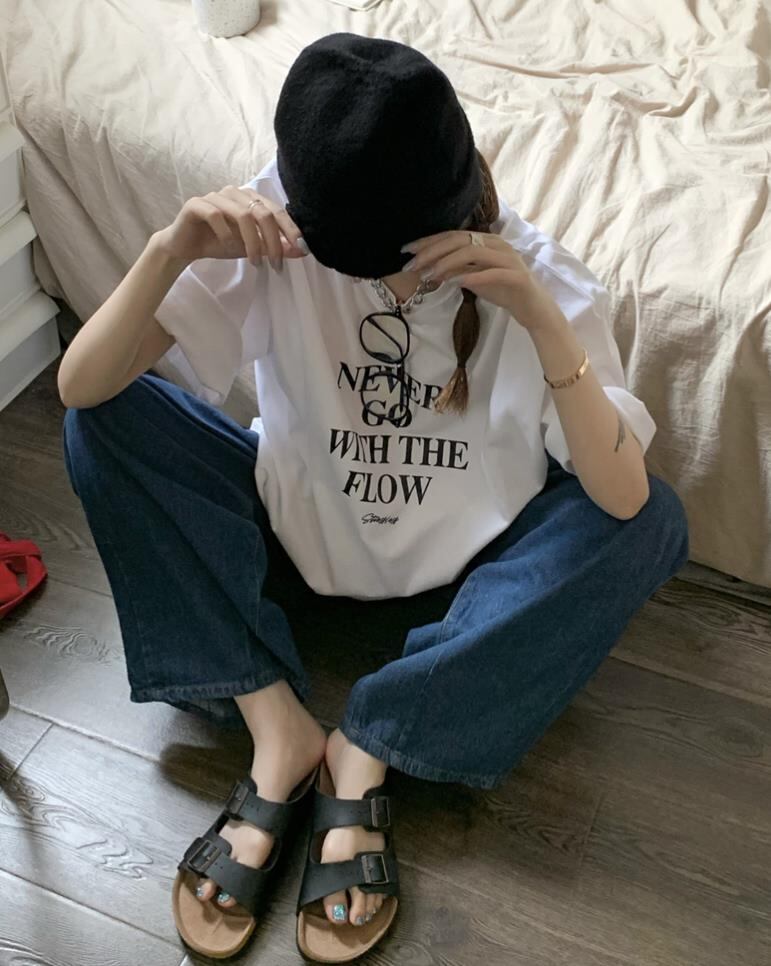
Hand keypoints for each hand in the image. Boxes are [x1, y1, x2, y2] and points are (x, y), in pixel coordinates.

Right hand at [155, 185, 307, 268]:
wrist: (186, 247)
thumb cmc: (220, 243)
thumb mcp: (253, 248)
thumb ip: (274, 247)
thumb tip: (301, 252)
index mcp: (250, 198)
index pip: (276, 210)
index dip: (290, 229)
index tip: (300, 250)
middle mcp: (235, 193)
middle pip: (263, 213)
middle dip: (274, 241)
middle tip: (277, 265)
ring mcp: (215, 196)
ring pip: (243, 215)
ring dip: (253, 242)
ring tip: (256, 263)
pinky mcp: (196, 204)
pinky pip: (216, 216)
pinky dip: (226, 234)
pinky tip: (228, 248)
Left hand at [401, 230, 561, 331]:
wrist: (534, 309)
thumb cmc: (505, 291)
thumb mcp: (475, 279)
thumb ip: (457, 270)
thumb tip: (430, 269)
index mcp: (487, 241)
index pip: (453, 236)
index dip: (428, 242)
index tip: (407, 251)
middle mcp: (497, 244)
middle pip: (460, 240)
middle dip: (432, 251)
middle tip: (412, 265)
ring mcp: (508, 258)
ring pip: (472, 252)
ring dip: (447, 263)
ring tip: (429, 275)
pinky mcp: (516, 276)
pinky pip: (491, 273)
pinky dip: (471, 276)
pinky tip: (454, 282)